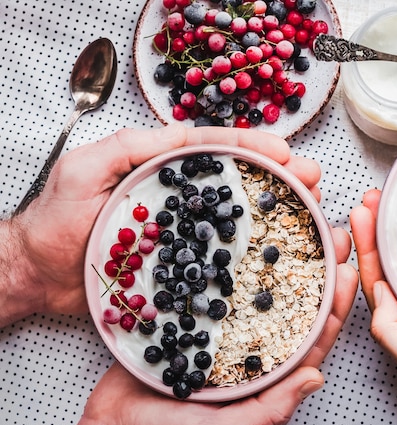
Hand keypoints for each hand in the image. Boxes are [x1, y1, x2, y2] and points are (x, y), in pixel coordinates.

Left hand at [1, 125, 320, 325]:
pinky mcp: (185, 268)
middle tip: (313, 180)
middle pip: (240, 182)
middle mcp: (182, 200)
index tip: (287, 152)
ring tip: (312, 208)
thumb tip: (184, 132)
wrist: (38, 273)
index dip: (255, 148)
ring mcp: (186, 235)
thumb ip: (131, 146)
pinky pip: (225, 258)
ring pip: (241, 218)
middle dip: (282, 176)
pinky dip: (256, 252)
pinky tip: (281, 252)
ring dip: (280, 210)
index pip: (217, 151)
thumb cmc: (57, 219)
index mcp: (164, 169)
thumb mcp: (87, 168)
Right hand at [31, 225, 357, 424]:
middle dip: (318, 273)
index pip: (314, 340)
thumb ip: (270, 409)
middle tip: (332, 236)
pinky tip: (247, 244)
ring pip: (265, 295)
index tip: (349, 270)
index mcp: (270, 381)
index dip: (336, 306)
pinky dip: (240, 269)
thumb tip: (318, 377)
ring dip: (285, 264)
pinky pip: (226, 294)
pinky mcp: (200, 324)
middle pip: (297, 309)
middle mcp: (256, 355)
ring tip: (301, 230)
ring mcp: (229, 338)